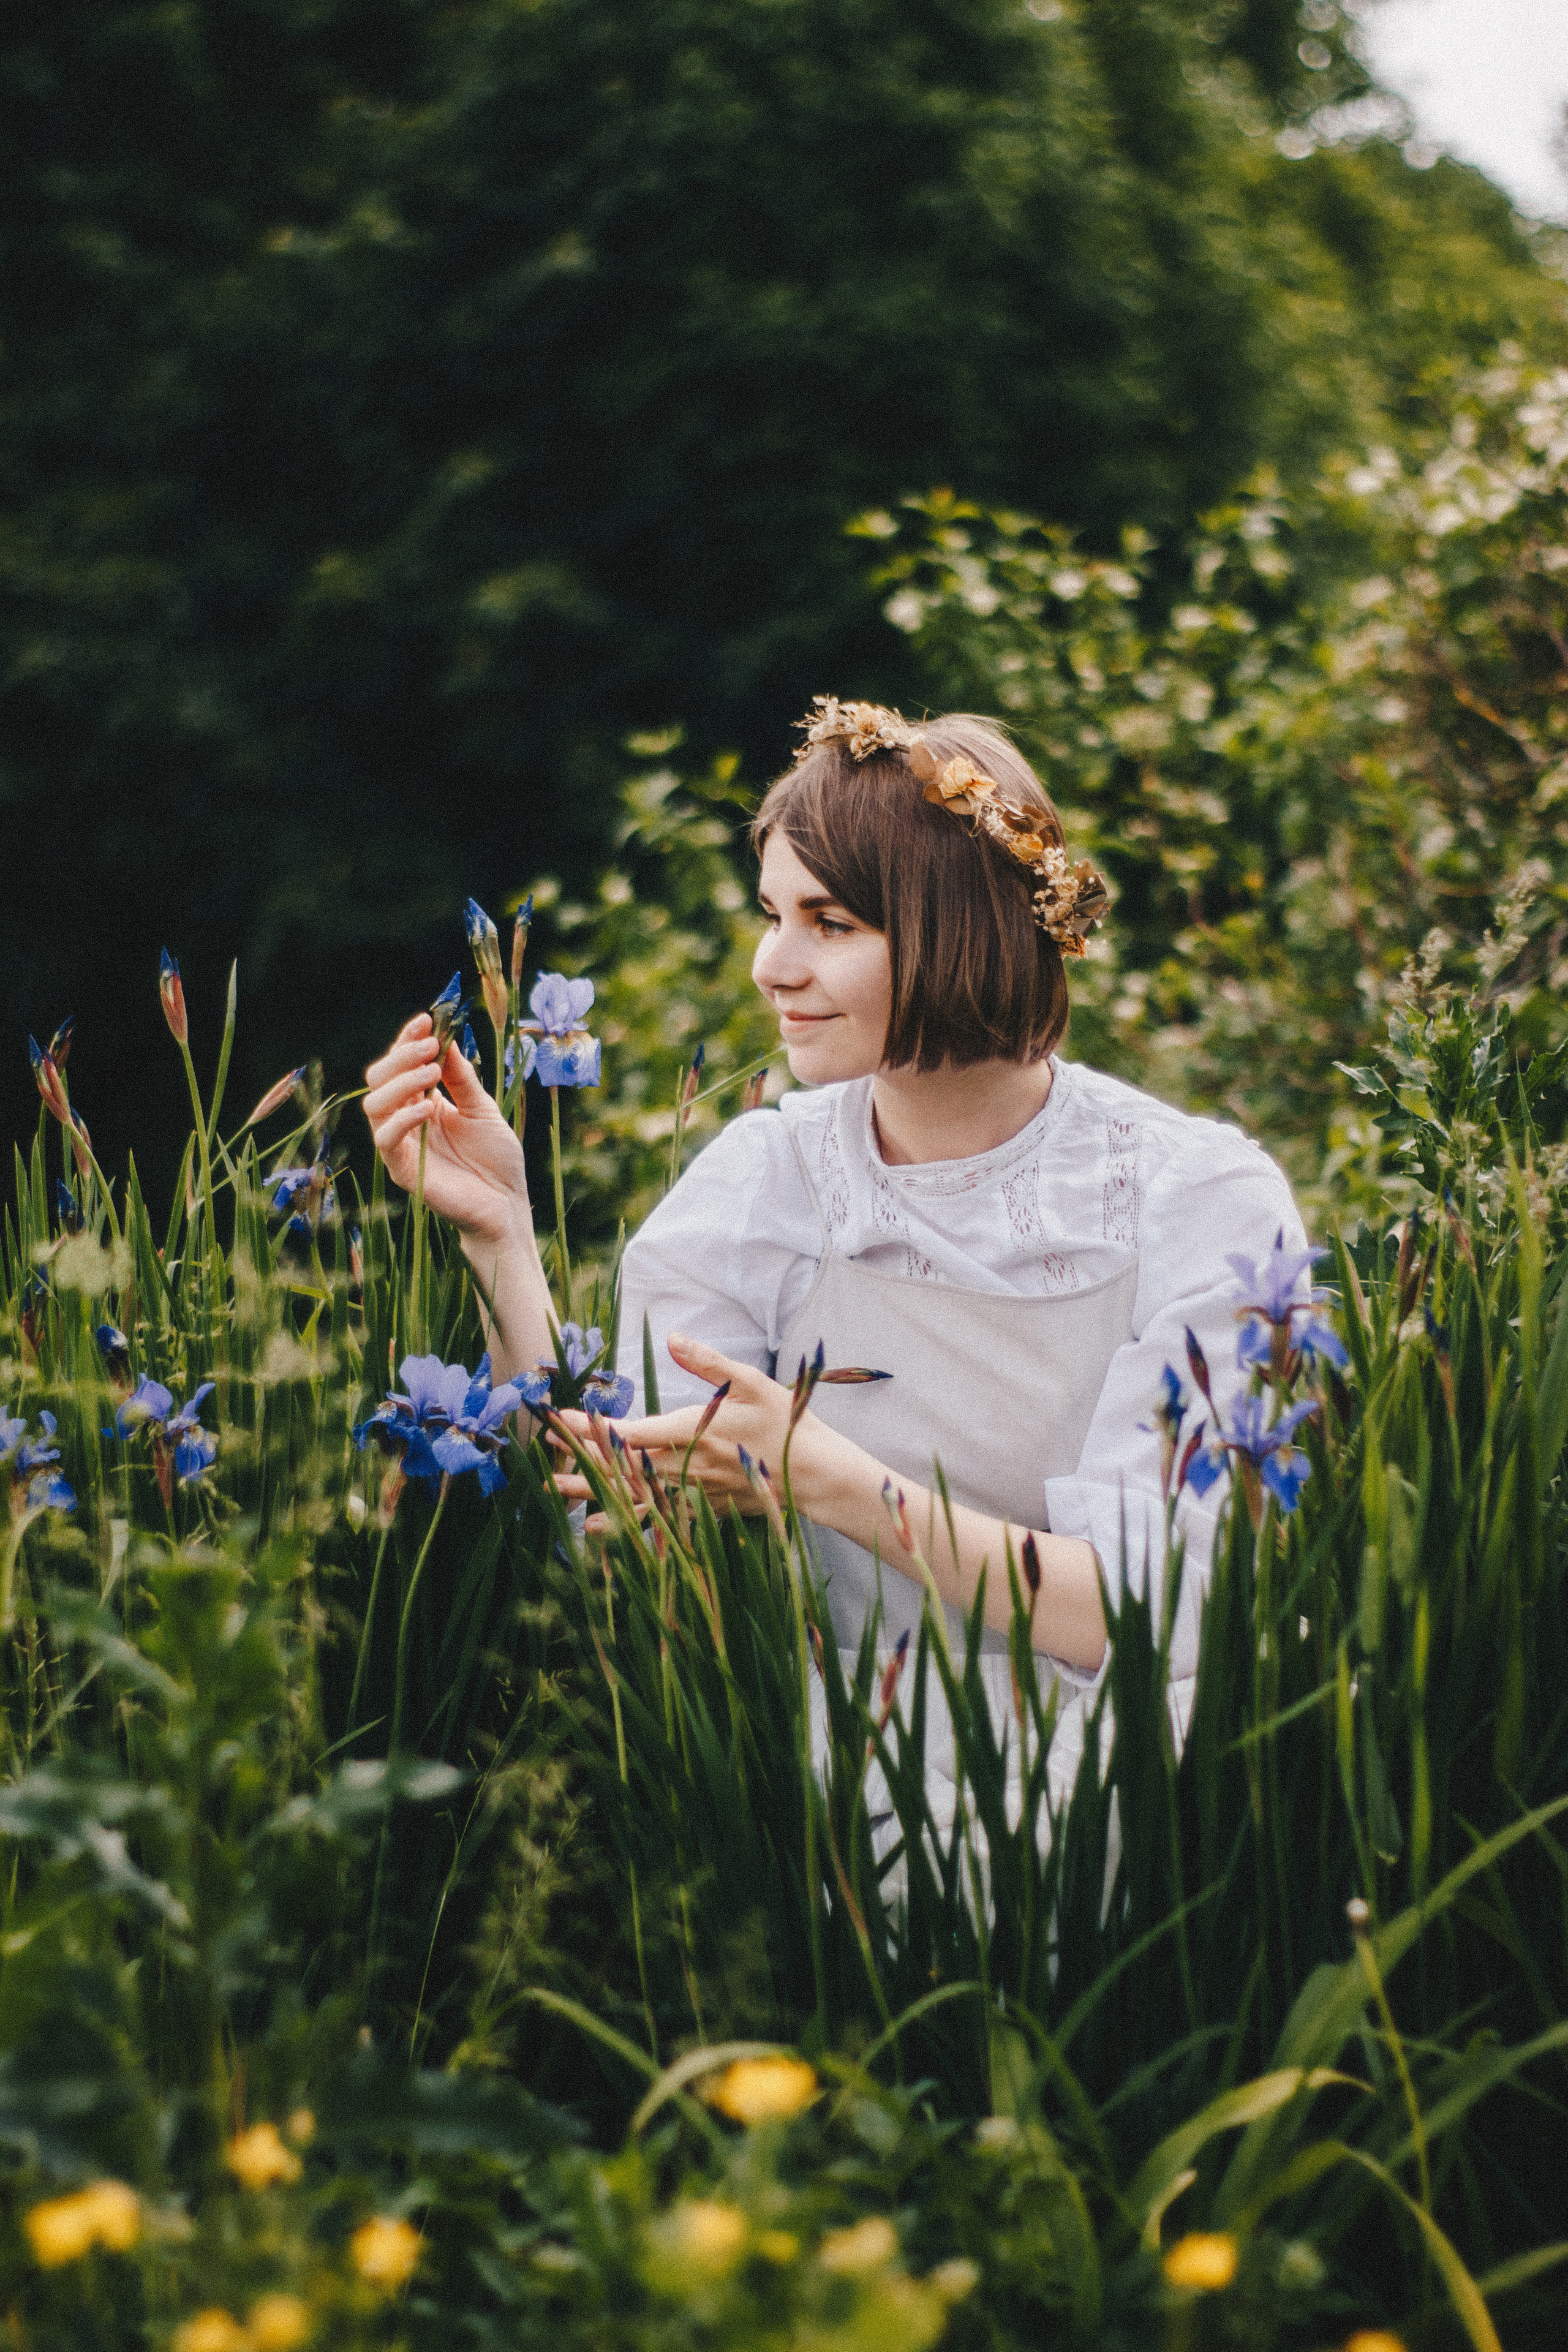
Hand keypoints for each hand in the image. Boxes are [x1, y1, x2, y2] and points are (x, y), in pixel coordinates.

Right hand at [362, 1014, 528, 1249]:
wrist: (507, 1204)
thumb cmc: (496, 1159)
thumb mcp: (482, 1108)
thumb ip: (460, 1077)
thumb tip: (446, 1038)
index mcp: (422, 1101)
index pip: (401, 1065)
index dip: (408, 1040)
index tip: (426, 1019)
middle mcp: (406, 1120)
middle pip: (379, 1079)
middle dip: (401, 1056)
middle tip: (428, 1047)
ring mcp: (402, 1145)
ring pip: (374, 1105)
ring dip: (401, 1082)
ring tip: (432, 1073)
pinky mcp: (403, 1170)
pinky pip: (386, 1140)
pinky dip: (403, 1119)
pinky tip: (429, 1109)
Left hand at [550, 1333, 803, 1521]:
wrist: (817, 1476)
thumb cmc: (787, 1424)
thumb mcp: (753, 1383)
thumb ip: (709, 1363)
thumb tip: (674, 1339)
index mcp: (693, 1432)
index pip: (629, 1432)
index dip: (590, 1428)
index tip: (558, 1420)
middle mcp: (686, 1467)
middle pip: (621, 1468)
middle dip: (580, 1459)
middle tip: (544, 1451)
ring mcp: (694, 1493)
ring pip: (634, 1497)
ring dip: (593, 1494)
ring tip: (557, 1494)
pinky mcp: (705, 1510)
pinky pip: (657, 1520)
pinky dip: (624, 1523)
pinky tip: (597, 1528)